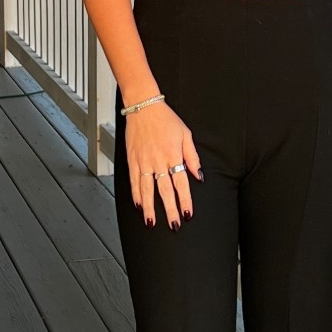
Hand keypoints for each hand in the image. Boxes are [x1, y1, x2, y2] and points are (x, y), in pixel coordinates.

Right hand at [125, 100, 201, 227]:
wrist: (144, 106)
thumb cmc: (166, 119)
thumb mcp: (186, 135)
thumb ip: (192, 157)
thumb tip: (199, 175)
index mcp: (173, 155)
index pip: (181, 183)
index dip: (184, 200)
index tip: (187, 214)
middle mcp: (158, 161)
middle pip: (164, 191)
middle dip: (169, 210)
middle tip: (173, 225)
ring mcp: (144, 161)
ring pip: (147, 189)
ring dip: (149, 207)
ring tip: (151, 222)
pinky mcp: (132, 159)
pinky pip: (134, 180)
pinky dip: (136, 194)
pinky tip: (138, 205)